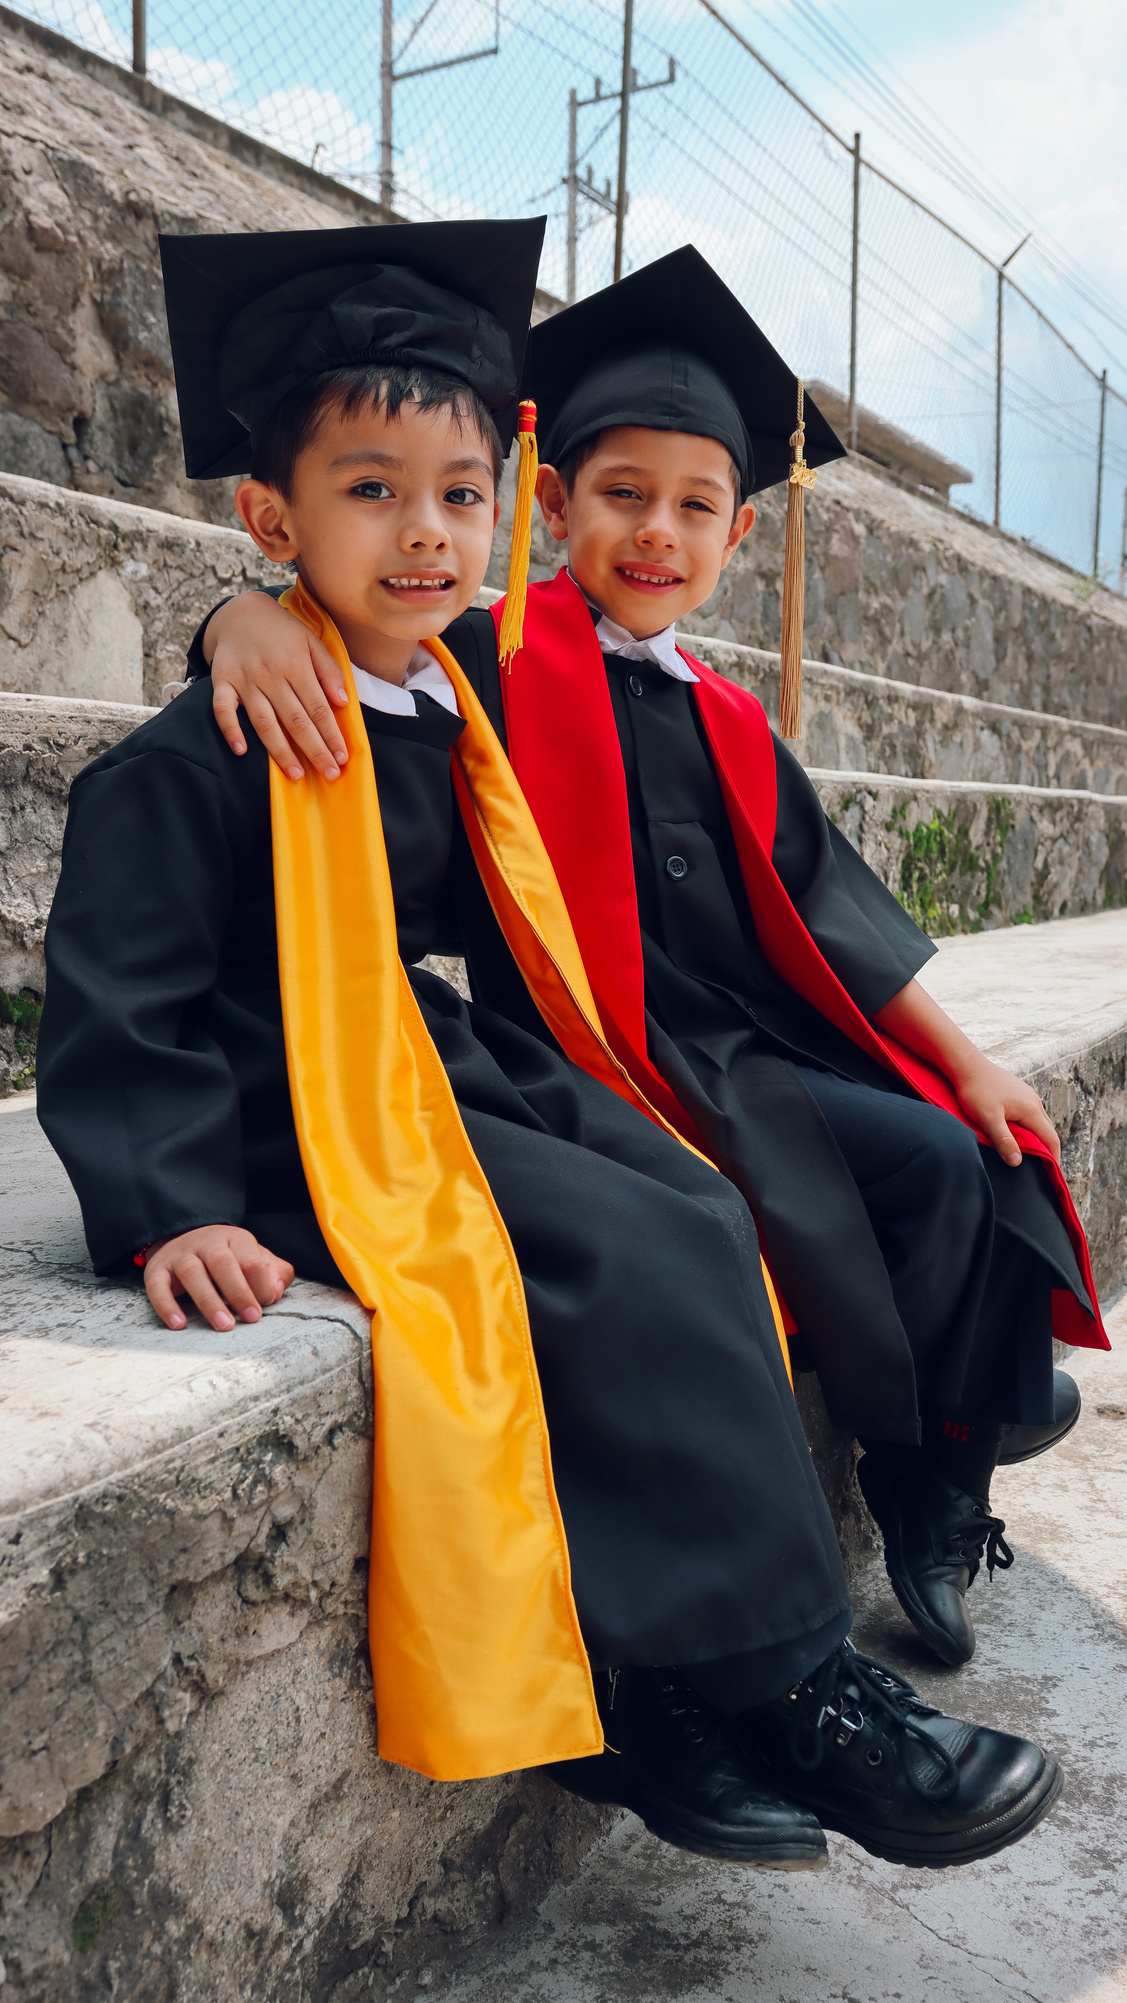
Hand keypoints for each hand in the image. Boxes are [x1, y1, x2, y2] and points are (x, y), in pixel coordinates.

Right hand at [143, 1224, 294, 1330]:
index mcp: (234, 1239)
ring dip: (208, 1301)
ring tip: (223, 1325)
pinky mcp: (157, 1269)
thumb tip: (276, 1290)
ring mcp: (180, 1255)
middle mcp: (206, 1243)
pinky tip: (178, 1324)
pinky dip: (166, 1306)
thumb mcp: (254, 1257)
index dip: (261, 1284)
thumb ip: (274, 1272)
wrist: (182, 1238)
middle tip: (251, 1318)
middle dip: (238, 1292)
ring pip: (191, 1272)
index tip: (265, 1304)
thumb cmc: (227, 1257)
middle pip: (221, 1262)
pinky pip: (158, 1286)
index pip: (251, 1259)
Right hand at [207, 592, 349, 782]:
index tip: (342, 757)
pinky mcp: (222, 681)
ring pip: (264, 721)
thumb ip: (329, 670)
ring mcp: (245, 679)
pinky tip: (241, 750)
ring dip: (280, 751)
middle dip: (314, 750)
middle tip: (329, 774)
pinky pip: (223, 709)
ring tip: (295, 774)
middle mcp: (271, 675)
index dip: (331, 734)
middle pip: (296, 720)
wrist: (240, 611)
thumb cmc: (282, 631)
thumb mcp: (311, 641)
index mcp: (296, 665)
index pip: (319, 708)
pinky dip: (230, 730)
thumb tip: (342, 702)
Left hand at [951, 1056, 1061, 1167]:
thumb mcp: (988, 1119)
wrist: (967, 1065)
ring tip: (1030, 1154)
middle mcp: (1034, 1102)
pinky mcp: (1019, 1092)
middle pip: (1048, 1131)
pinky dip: (1029, 1127)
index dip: (1053, 1158)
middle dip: (1047, 1150)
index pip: (1051, 1139)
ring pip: (1039, 1121)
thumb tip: (1017, 1162)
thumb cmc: (977, 1091)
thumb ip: (1004, 1141)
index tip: (1052, 1174)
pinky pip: (1030, 1114)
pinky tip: (1017, 1133)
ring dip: (1038, 1138)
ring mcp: (1027, 1096)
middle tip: (1042, 1168)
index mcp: (1031, 1109)